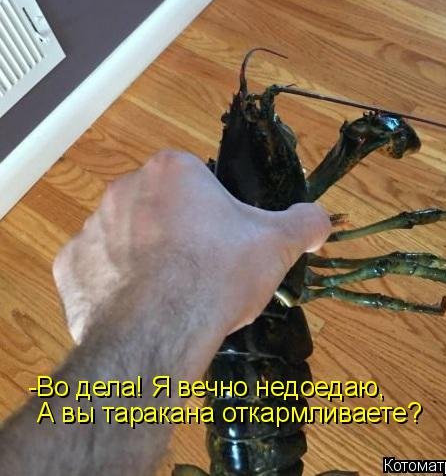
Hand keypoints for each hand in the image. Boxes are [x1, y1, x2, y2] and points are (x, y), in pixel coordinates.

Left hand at [53, 150, 329, 343]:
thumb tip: (322, 219)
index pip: (194, 182)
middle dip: (177, 233)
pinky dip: (112, 286)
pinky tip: (137, 309)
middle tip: (200, 271)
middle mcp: (124, 188)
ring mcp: (91, 227)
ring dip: (143, 259)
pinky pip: (95, 271)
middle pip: (158, 208)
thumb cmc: (218, 272)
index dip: (213, 213)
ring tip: (170, 297)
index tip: (224, 243)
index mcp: (172, 170)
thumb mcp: (275, 245)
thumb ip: (303, 223)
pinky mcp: (68, 267)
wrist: (159, 330)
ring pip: (125, 239)